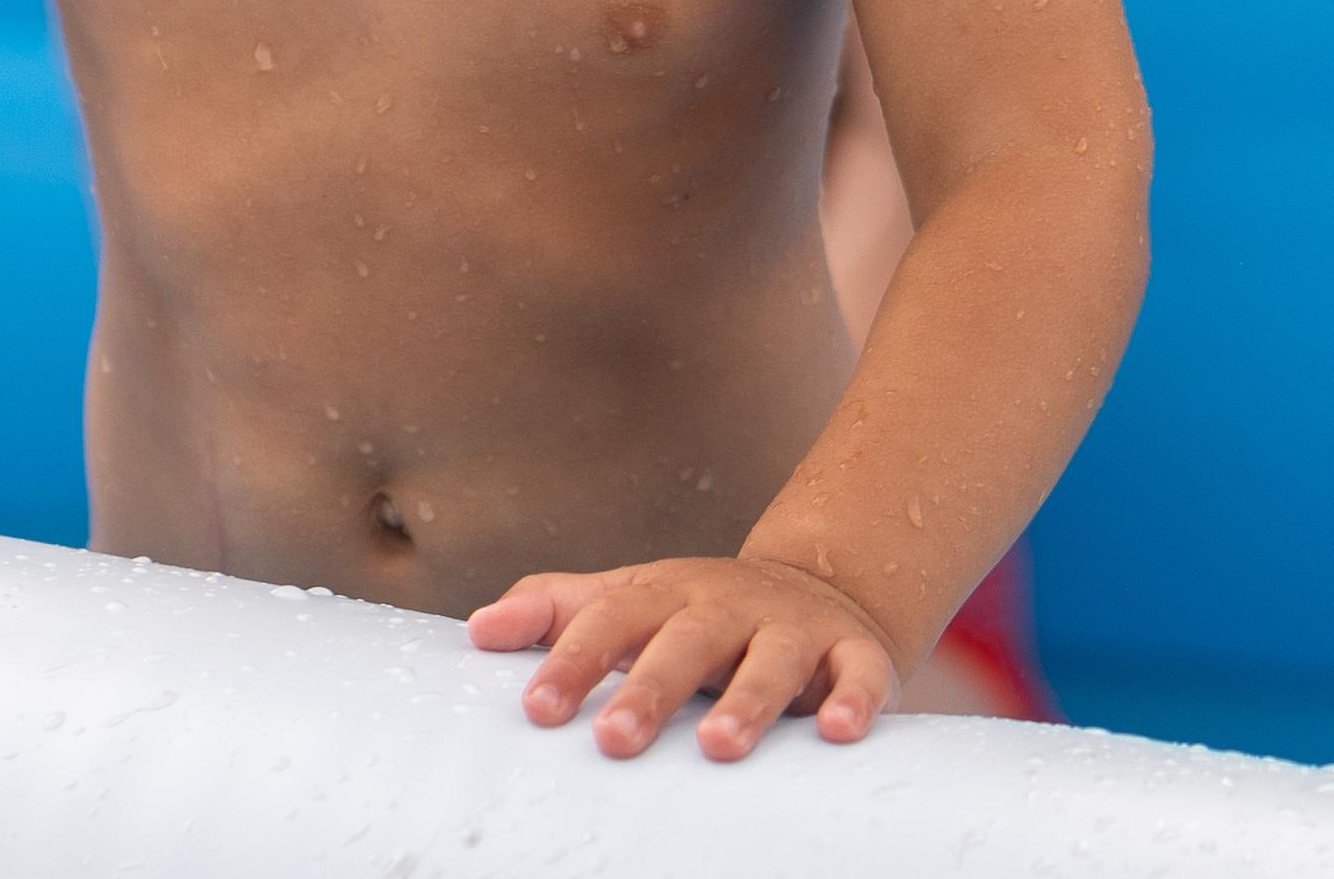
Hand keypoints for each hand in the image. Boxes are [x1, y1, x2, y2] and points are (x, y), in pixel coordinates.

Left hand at [467, 554, 898, 759]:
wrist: (815, 586)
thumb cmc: (696, 611)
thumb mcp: (627, 599)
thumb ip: (554, 611)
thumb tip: (475, 630)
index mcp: (662, 595)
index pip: (609, 620)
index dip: (571, 661)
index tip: (535, 709)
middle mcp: (723, 606)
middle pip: (682, 641)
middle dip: (648, 689)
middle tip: (613, 739)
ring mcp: (789, 627)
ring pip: (768, 658)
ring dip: (747, 700)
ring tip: (719, 747)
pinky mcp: (850, 652)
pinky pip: (857, 674)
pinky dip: (853, 699)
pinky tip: (837, 732)